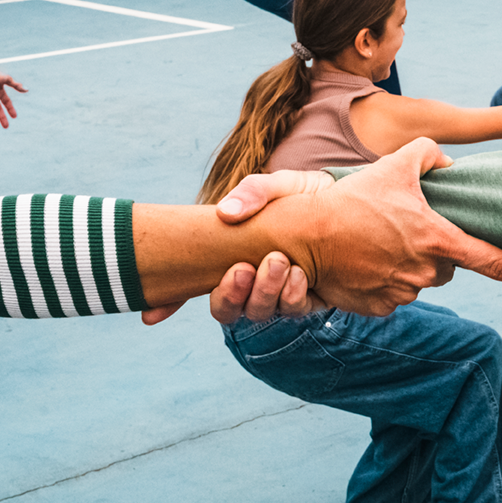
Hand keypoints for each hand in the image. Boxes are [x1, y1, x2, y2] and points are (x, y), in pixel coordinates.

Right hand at [142, 173, 322, 323]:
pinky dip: (292, 296)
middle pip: (226, 308)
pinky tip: (300, 275)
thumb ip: (252, 193)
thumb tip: (225, 213)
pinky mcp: (309, 300)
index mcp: (232, 257)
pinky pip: (293, 311)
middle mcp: (252, 282)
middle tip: (242, 269)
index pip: (193, 285)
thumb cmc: (304, 196)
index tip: (152, 315)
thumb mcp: (277, 187)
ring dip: (263, 293)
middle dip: (230, 295)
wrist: (349, 205)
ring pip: (257, 312)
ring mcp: (279, 294)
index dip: (170, 304)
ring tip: (278, 263)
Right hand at [218, 140, 501, 316]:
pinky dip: (382, 280)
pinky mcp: (379, 309)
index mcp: (438, 240)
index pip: (494, 262)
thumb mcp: (393, 165)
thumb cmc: (351, 199)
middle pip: (447, 265)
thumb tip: (447, 162)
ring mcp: (402, 294)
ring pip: (419, 280)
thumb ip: (428, 155)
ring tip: (373, 242)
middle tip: (399, 229)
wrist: (304, 235)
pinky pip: (393, 295)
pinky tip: (362, 262)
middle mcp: (426, 272)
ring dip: (405, 264)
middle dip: (432, 250)